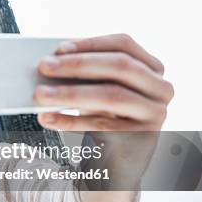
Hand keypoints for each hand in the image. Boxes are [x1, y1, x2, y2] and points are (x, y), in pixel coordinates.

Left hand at [35, 33, 173, 131]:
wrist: (120, 157)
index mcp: (151, 66)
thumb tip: (51, 63)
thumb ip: (85, 74)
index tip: (58, 49)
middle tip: (44, 66)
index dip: (90, 44)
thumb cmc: (106, 114)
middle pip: (120, 67)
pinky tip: (48, 119)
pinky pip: (102, 126)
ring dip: (71, 93)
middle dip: (78, 64)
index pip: (123, 44)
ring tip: (40, 94)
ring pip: (112, 96)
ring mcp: (154, 113)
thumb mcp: (98, 89)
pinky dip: (71, 121)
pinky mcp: (142, 137)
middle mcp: (160, 87)